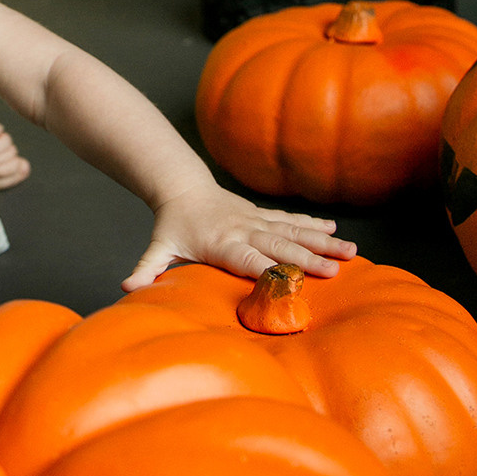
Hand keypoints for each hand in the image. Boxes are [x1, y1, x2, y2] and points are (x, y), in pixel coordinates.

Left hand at [120, 182, 356, 291]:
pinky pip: (290, 220)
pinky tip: (335, 230)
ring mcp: (255, 219)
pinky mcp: (261, 214)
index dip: (271, 270)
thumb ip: (146, 268)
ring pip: (293, 230)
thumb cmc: (171, 224)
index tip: (294, 282)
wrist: (181, 187)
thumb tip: (125, 288)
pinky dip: (313, 223)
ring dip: (322, 241)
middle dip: (308, 258)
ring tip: (351, 251)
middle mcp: (243, 229)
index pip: (249, 259)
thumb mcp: (157, 246)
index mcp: (221, 243)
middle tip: (338, 271)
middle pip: (280, 246)